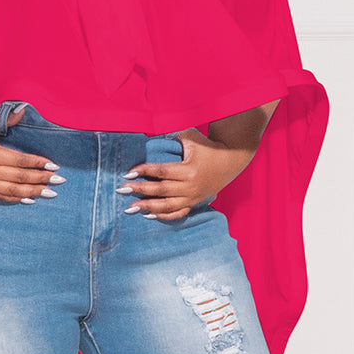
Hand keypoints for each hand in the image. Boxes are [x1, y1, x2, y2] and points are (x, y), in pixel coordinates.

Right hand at [0, 105, 64, 202]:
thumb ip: (4, 119)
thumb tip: (23, 109)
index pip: (21, 161)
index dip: (39, 164)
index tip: (53, 166)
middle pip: (21, 177)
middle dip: (42, 180)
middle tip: (59, 181)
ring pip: (13, 191)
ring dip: (33, 192)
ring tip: (49, 194)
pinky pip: (0, 197)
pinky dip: (16, 198)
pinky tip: (28, 199)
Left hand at [117, 128, 254, 220]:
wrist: (230, 160)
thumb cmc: (208, 146)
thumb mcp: (191, 137)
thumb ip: (171, 137)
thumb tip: (149, 137)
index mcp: (189, 169)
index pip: (162, 171)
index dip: (144, 171)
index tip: (128, 173)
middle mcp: (190, 186)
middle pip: (161, 190)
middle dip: (140, 190)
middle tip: (122, 190)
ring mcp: (192, 197)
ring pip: (167, 205)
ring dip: (147, 207)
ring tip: (130, 208)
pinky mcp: (194, 203)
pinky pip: (177, 213)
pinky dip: (163, 216)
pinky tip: (148, 216)